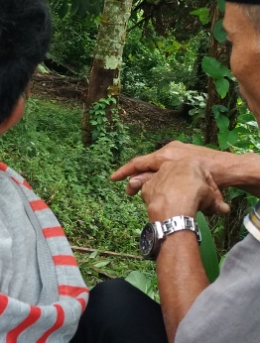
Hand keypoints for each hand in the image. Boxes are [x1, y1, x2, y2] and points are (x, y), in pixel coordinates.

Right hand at [113, 141, 237, 192]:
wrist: (229, 169)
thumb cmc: (205, 175)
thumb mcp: (173, 179)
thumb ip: (151, 181)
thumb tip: (132, 184)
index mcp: (165, 154)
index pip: (138, 162)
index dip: (124, 171)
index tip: (112, 178)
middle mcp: (169, 150)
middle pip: (147, 165)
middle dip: (137, 179)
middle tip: (130, 192)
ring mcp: (178, 152)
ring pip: (157, 167)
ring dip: (151, 179)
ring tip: (147, 192)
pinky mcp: (185, 157)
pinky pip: (168, 167)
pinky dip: (162, 176)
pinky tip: (164, 187)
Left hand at [138, 158, 229, 220]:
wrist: (176, 203)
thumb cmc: (197, 196)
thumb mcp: (211, 197)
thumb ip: (216, 201)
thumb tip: (225, 210)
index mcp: (189, 162)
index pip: (199, 173)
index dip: (206, 186)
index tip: (207, 197)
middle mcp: (170, 164)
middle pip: (179, 176)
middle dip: (185, 187)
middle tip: (191, 200)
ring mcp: (157, 175)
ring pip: (165, 182)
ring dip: (171, 192)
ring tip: (179, 206)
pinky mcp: (147, 187)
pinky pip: (154, 192)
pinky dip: (160, 199)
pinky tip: (166, 207)